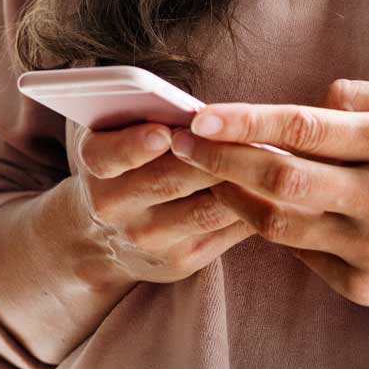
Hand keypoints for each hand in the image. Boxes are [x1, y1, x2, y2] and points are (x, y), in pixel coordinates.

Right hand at [61, 120, 257, 287]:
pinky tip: (271, 188)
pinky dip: (252, 208)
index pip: (109, 155)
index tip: (164, 132)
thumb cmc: (124, 163)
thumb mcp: (114, 134)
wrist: (103, 238)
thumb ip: (140, 113)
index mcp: (96, 166)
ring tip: (273, 157)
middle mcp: (115, 207)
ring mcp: (148, 239)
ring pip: (206, 209)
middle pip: (170, 180)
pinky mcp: (179, 261)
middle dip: (213, 156)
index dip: (135, 145)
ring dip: (242, 183)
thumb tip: (199, 107)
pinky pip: (224, 231)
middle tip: (249, 132)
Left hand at [167, 79, 368, 320]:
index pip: (302, 127)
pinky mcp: (361, 285)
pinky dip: (268, 227)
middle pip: (277, 175)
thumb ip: (367, 96)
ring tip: (202, 173)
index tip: (200, 116)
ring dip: (231, 195)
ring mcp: (368, 246)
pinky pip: (299, 252)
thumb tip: (314, 96)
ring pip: (277, 220)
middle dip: (219, 157)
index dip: (244, 121)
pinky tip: (247, 206)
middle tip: (179, 143)